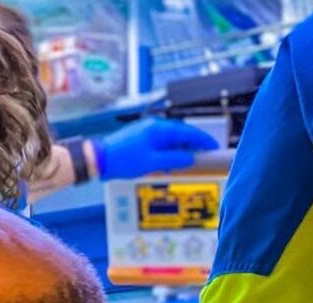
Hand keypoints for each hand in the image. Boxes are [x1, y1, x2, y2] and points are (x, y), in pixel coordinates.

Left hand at [92, 119, 218, 180]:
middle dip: (193, 146)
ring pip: (171, 140)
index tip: (213, 146)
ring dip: (180, 151)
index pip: (187, 131)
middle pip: (180, 135)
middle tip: (204, 156)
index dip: (202, 140)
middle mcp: (154, 127)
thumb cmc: (122, 158)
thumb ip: (174, 160)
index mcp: (159, 128)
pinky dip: (168, 153)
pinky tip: (170, 164)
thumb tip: (190, 159)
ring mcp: (147, 132)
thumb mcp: (153, 162)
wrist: (99, 158)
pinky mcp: (141, 139)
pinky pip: (161, 144)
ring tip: (188, 163)